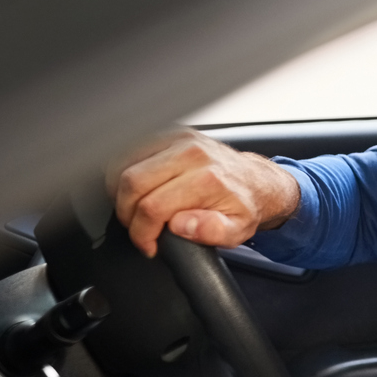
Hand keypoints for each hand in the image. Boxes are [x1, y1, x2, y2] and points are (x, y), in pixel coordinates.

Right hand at [111, 129, 300, 256]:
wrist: (256, 181)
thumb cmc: (245, 206)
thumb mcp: (237, 230)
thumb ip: (210, 231)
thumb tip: (181, 224)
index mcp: (206, 178)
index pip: (152, 207)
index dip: (141, 232)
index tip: (148, 244)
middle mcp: (191, 153)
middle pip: (131, 183)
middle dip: (126, 213)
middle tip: (138, 228)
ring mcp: (178, 138)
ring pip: (124, 164)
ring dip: (120, 192)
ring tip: (136, 210)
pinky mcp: (169, 132)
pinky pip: (129, 151)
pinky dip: (123, 172)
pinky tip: (136, 190)